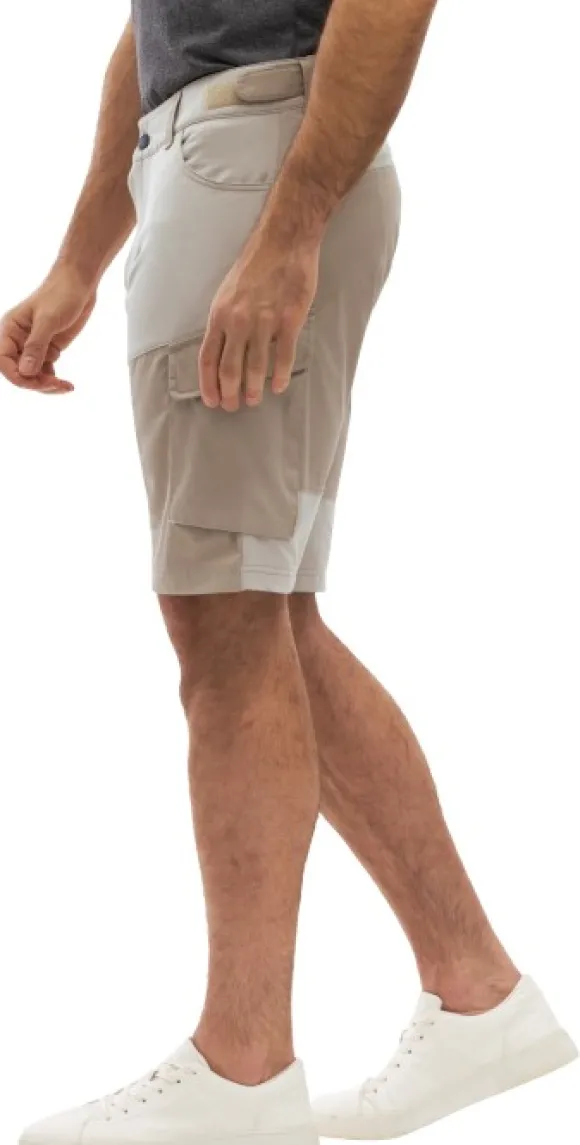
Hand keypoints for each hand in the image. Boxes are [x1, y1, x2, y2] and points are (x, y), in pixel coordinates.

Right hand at [0, 267, 95, 395]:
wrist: (79, 283)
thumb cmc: (61, 294)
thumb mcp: (48, 320)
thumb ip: (36, 346)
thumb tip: (25, 372)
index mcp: (9, 330)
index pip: (3, 361)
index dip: (16, 376)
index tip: (36, 382)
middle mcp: (18, 341)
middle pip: (18, 372)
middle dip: (35, 383)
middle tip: (57, 385)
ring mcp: (33, 347)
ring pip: (32, 376)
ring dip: (46, 385)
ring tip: (65, 387)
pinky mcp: (48, 350)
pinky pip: (45, 372)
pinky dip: (54, 381)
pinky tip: (67, 384)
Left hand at [199, 229, 319, 411]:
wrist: (283, 241)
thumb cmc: (255, 266)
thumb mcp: (227, 292)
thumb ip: (224, 321)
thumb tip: (222, 349)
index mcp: (220, 315)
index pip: (208, 358)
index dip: (208, 384)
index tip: (211, 401)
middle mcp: (238, 321)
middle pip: (229, 369)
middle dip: (229, 393)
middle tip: (233, 406)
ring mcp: (264, 322)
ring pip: (255, 367)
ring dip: (253, 389)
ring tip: (253, 401)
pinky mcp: (289, 320)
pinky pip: (282, 357)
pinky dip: (279, 376)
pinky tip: (278, 387)